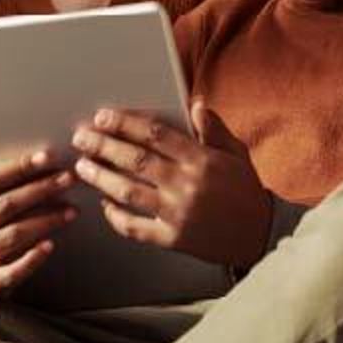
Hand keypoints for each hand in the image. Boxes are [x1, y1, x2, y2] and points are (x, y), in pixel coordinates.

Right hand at [0, 135, 76, 296]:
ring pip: (12, 235)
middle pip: (5, 205)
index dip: (18, 167)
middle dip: (40, 189)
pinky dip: (31, 259)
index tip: (48, 156)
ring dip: (45, 220)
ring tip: (71, 210)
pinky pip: (10, 272)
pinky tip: (51, 246)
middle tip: (69, 178)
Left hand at [71, 100, 271, 268]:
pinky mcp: (172, 239)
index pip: (156, 134)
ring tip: (82, 167)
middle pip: (136, 160)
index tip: (104, 117)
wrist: (260, 235)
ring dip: (101, 178)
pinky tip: (105, 205)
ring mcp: (178, 213)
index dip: (126, 123)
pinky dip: (116, 216)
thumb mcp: (236, 153)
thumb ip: (214, 129)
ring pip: (129, 192)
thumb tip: (196, 104)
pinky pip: (135, 227)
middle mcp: (187, 185)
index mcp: (202, 159)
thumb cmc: (246, 191)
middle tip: (81, 137)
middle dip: (103, 146)